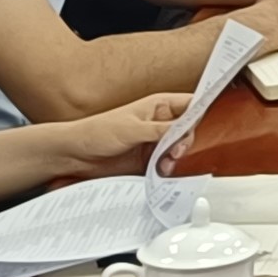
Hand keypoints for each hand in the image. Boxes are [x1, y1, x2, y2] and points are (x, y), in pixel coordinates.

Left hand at [59, 92, 191, 167]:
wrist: (75, 155)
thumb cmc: (96, 132)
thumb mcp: (133, 129)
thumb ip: (162, 130)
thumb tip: (185, 130)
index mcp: (159, 106)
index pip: (191, 105)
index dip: (201, 113)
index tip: (202, 126)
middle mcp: (160, 123)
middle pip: (189, 131)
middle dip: (186, 142)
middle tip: (175, 151)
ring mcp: (155, 142)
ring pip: (180, 149)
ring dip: (176, 158)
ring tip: (164, 163)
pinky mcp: (149, 160)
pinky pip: (168, 164)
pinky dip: (168, 169)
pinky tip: (159, 171)